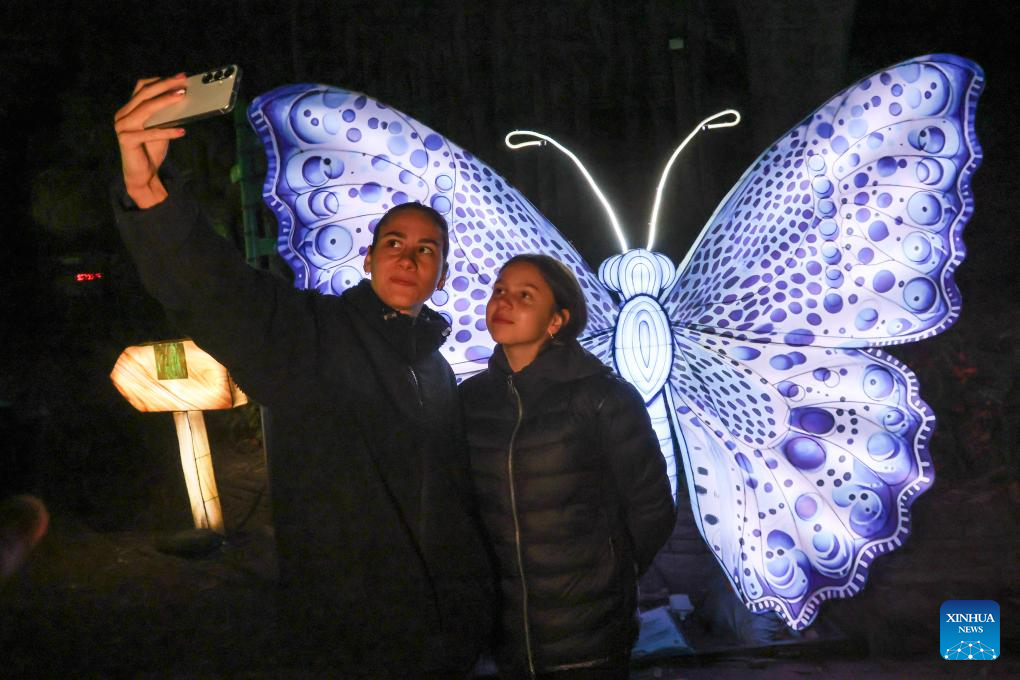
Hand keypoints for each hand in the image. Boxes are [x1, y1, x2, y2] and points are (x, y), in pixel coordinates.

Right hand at [113, 74, 188, 208]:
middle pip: (144, 94)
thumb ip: (165, 115)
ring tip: (182, 96)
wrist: (143, 174)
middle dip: (165, 85)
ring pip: (146, 109)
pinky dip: (167, 131)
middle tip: (183, 81)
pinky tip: (182, 131)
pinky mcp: (126, 140)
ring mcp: (122, 127)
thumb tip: (182, 99)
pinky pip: (150, 133)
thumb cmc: (151, 150)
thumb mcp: (160, 128)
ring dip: (165, 101)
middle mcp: (122, 115)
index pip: (142, 88)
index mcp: (129, 109)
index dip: (160, 80)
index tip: (179, 77)